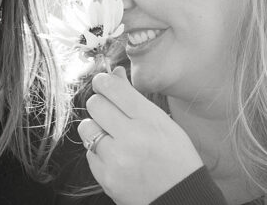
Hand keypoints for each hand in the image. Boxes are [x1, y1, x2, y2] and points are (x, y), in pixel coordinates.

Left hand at [78, 66, 203, 204]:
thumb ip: (136, 100)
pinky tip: (115, 155)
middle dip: (100, 104)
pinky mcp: (105, 177)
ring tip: (112, 135)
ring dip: (96, 127)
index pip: (113, 88)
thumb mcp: (164, 123)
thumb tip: (114, 74)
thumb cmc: (176, 158)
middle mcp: (131, 137)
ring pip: (86, 127)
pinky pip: (89, 153)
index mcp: (150, 120)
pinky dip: (99, 151)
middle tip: (110, 111)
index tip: (103, 82)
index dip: (104, 81)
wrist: (179, 197)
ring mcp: (116, 159)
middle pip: (95, 104)